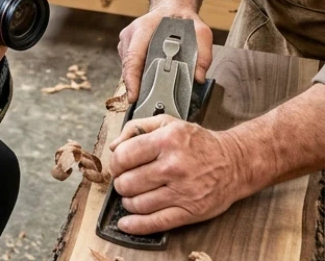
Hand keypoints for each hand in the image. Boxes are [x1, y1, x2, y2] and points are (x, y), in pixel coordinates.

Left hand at [109, 115, 247, 233]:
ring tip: (130, 196)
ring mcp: (182, 191)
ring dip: (127, 202)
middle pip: (129, 182)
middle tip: (124, 181)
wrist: (234, 162)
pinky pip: (157, 222)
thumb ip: (136, 128)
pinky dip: (137, 225)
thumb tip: (114, 146)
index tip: (117, 165)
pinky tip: (127, 223)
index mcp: (166, 141)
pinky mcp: (190, 211)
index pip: (125, 156)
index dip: (115, 163)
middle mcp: (173, 166)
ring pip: (139, 203)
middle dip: (120, 183)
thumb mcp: (167, 123)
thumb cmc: (198, 142)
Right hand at [118, 6, 211, 102]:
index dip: (132, 79)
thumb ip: (203, 54)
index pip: (133, 57)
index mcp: (143, 29)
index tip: (134, 96)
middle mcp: (130, 35)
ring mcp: (126, 41)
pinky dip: (137, 76)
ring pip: (127, 68)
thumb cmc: (183, 20)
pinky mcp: (126, 47)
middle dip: (135, 86)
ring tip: (148, 96)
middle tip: (144, 105)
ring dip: (136, 81)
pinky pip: (129, 66)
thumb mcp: (201, 32)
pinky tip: (147, 84)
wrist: (171, 8)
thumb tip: (199, 78)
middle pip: (128, 66)